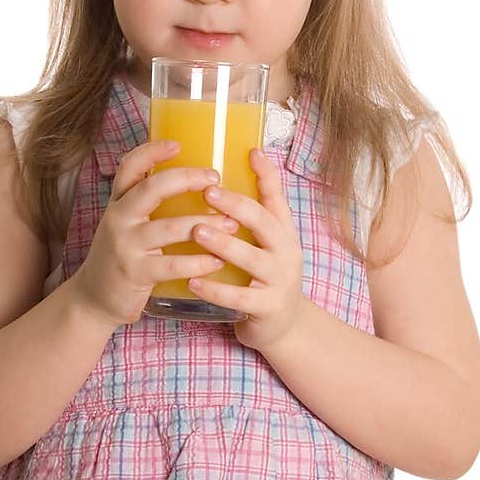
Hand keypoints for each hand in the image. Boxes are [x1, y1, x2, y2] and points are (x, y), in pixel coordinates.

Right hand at [72, 139, 238, 327]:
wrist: (94, 298)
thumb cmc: (122, 257)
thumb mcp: (127, 225)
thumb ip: (149, 206)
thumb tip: (191, 182)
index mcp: (118, 203)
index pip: (129, 167)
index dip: (152, 151)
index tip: (178, 144)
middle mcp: (118, 219)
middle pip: (151, 189)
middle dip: (186, 179)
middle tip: (215, 178)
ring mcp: (125, 246)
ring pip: (167, 228)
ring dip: (204, 224)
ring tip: (232, 224)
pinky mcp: (135, 273)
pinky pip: (171, 265)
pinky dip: (197, 262)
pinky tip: (217, 261)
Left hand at [185, 147, 305, 350]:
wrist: (284, 327)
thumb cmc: (265, 278)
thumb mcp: (266, 244)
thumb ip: (253, 216)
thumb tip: (231, 177)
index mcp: (284, 233)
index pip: (277, 198)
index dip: (267, 175)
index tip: (251, 152)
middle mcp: (287, 252)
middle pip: (264, 222)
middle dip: (236, 205)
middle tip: (208, 191)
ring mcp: (280, 281)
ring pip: (252, 258)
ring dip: (225, 244)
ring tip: (198, 230)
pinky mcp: (268, 308)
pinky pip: (239, 297)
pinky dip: (216, 288)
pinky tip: (193, 280)